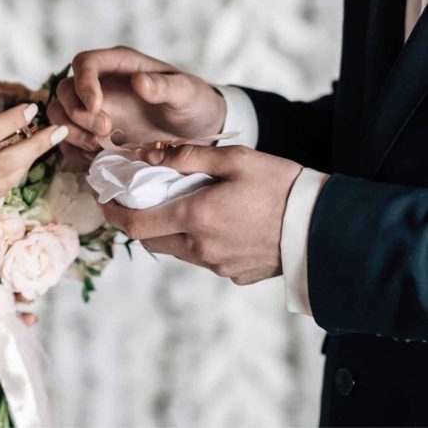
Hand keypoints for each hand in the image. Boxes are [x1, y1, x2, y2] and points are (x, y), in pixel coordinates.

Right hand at [48, 46, 225, 164]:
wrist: (195, 131)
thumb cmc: (192, 104)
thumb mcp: (187, 93)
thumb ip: (165, 86)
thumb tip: (139, 82)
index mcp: (121, 65)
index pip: (85, 62)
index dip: (83, 83)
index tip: (97, 107)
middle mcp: (102, 83)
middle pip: (66, 90)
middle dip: (77, 113)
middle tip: (105, 131)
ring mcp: (95, 109)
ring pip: (60, 113)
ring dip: (71, 132)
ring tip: (97, 147)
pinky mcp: (93, 133)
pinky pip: (68, 139)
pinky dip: (74, 150)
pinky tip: (95, 158)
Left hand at [103, 145, 307, 284]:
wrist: (324, 226)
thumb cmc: (281, 186)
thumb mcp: (236, 159)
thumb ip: (189, 157)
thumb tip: (150, 155)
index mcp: (196, 217)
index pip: (136, 224)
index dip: (115, 214)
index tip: (106, 202)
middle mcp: (201, 247)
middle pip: (152, 239)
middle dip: (139, 221)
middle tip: (141, 199)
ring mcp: (218, 265)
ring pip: (176, 250)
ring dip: (168, 230)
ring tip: (181, 207)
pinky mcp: (235, 274)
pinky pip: (202, 258)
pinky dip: (195, 241)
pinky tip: (214, 223)